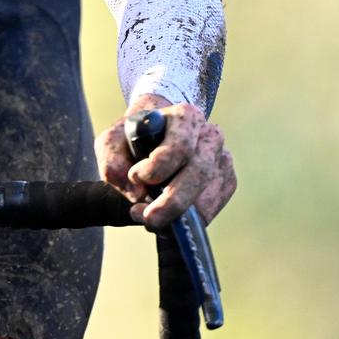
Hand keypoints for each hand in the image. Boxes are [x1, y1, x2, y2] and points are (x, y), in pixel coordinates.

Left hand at [96, 94, 235, 230]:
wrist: (153, 136)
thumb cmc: (134, 137)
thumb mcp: (112, 141)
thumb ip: (113, 161)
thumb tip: (135, 192)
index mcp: (185, 117)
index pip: (180, 146)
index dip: (157, 167)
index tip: (135, 177)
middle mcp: (209, 136)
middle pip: (199, 173)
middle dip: (173, 202)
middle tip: (149, 219)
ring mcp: (221, 158)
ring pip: (209, 194)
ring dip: (181, 215)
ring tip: (153, 220)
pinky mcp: (226, 180)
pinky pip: (214, 206)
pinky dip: (192, 220)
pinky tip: (170, 221)